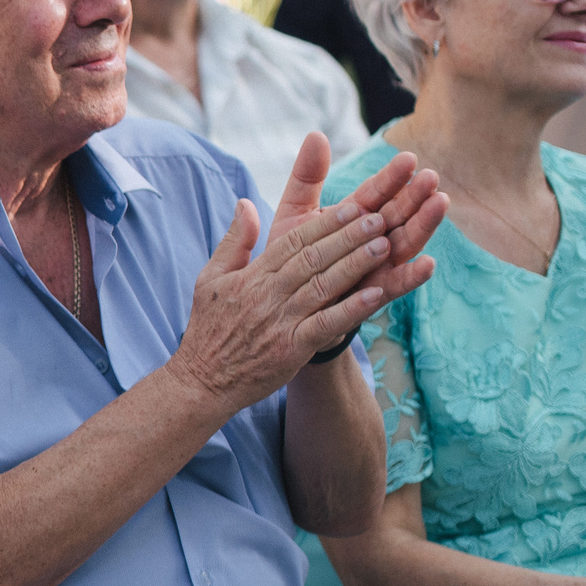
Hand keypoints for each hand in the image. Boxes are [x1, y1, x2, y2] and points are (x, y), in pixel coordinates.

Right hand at [169, 148, 441, 415]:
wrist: (201, 382)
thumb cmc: (208, 330)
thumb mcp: (209, 279)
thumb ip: (233, 242)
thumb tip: (245, 204)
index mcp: (251, 276)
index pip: (292, 242)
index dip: (324, 223)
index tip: (353, 207)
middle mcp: (267, 295)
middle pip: (313, 259)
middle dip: (348, 237)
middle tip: (379, 218)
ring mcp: (281, 322)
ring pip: (323, 286)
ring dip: (356, 265)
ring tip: (385, 245)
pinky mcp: (291, 349)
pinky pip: (326, 324)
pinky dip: (351, 308)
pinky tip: (376, 294)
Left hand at [269, 132, 445, 335]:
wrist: (280, 308)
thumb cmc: (290, 258)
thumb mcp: (294, 214)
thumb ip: (306, 177)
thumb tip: (316, 134)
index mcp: (351, 218)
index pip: (375, 194)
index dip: (390, 178)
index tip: (407, 158)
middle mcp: (369, 240)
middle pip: (395, 215)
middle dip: (413, 197)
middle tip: (431, 177)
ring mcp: (374, 268)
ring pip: (402, 245)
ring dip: (422, 227)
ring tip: (439, 206)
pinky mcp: (370, 297)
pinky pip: (393, 286)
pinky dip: (410, 277)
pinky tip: (428, 264)